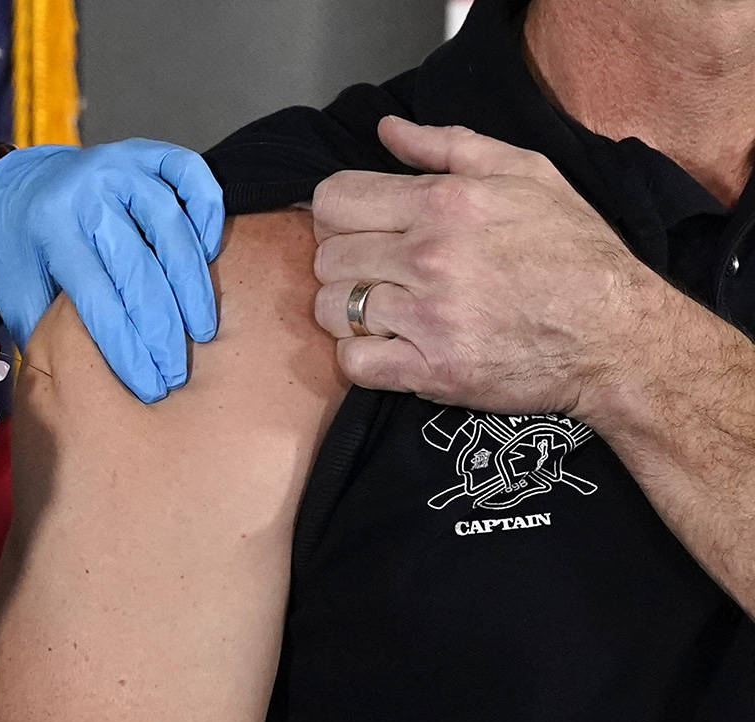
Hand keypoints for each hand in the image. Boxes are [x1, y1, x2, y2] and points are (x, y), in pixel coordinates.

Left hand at [0, 139, 224, 402]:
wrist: (13, 185)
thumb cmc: (20, 249)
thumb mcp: (16, 291)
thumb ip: (44, 331)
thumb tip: (83, 385)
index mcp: (51, 226)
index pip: (98, 297)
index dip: (127, 347)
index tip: (148, 385)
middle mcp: (88, 191)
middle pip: (139, 268)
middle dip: (163, 329)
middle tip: (177, 372)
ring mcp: (121, 165)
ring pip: (171, 226)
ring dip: (192, 284)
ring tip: (202, 330)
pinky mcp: (147, 152)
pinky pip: (191, 176)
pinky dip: (208, 213)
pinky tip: (210, 255)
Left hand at [311, 116, 657, 417]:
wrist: (616, 333)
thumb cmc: (573, 248)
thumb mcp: (525, 172)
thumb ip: (448, 145)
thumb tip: (387, 130)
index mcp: (443, 203)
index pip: (334, 200)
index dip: (336, 215)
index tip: (358, 230)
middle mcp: (429, 257)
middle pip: (326, 257)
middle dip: (343, 264)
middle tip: (377, 275)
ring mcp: (429, 317)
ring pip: (332, 309)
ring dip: (348, 312)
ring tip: (384, 311)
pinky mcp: (433, 371)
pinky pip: (354, 362)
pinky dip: (361, 357)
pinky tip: (389, 347)